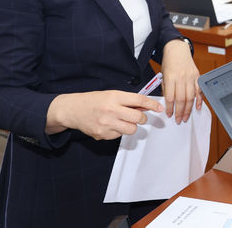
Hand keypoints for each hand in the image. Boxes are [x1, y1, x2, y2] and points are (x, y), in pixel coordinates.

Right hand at [46, 90, 163, 139]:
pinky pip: (119, 135)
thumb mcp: (112, 95)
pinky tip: (110, 125)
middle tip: (138, 116)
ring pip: (131, 129)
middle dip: (142, 118)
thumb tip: (146, 107)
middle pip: (138, 118)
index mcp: (114, 97)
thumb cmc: (93, 100)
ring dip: (131, 126)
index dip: (152, 105)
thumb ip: (128, 101)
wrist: (72, 110)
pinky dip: (119, 131)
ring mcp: (106, 124)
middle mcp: (111, 110)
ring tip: (122, 121)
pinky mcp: (102, 135)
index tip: (159, 108)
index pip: (139, 100)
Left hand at [161, 39, 203, 123]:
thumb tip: (168, 103)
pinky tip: (198, 107)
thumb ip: (166, 88)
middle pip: (181, 99)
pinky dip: (199, 100)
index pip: (170, 97)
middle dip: (179, 112)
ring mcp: (191, 77)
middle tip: (178, 120)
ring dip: (188, 109)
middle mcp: (182, 77)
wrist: (177, 50)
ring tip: (185, 117)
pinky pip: (199, 91)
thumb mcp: (163, 75)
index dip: (170, 108)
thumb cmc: (169, 63)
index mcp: (171, 77)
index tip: (169, 114)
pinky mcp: (198, 76)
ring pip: (191, 97)